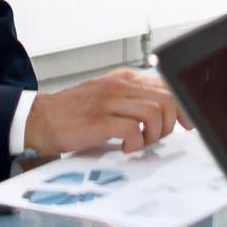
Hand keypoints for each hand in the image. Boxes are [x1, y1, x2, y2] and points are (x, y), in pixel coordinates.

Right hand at [23, 69, 190, 158]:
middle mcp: (119, 85)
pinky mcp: (99, 120)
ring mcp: (109, 101)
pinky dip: (135, 143)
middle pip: (166, 98)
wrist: (39, 118)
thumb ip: (131, 100)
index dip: (182, 105)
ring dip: (154, 134)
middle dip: (171, 123)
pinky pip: (134, 130)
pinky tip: (124, 148)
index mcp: (123, 78)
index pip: (165, 84)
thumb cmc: (73, 112)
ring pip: (155, 113)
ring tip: (139, 143)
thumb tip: (162, 113)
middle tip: (159, 138)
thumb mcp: (106, 97)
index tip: (187, 122)